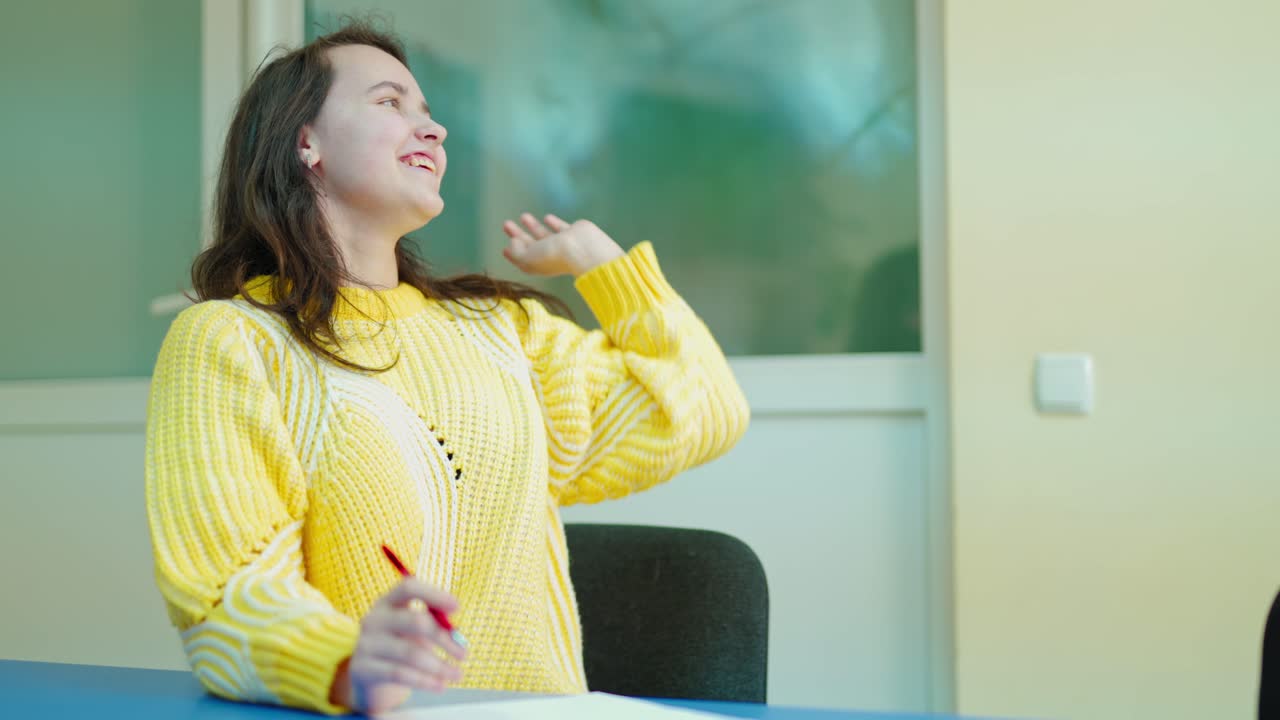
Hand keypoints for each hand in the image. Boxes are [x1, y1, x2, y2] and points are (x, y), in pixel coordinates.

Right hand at [330, 578, 467, 713]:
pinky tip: (440, 686)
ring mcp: (366, 644)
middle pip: (415, 621)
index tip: (457, 607)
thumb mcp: (414, 632)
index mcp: (387, 602)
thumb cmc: (400, 646)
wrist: (369, 677)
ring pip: (411, 653)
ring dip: (439, 666)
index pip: (408, 588)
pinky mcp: (363, 669)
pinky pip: (400, 674)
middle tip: (464, 654)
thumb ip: (434, 626)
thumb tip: (456, 634)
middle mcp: (374, 619)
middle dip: (444, 638)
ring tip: (457, 675)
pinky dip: (424, 681)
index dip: (434, 594)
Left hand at [501, 213, 624, 277]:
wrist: (582, 248)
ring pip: (544, 234)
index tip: (504, 248)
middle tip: (506, 224)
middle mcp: (549, 255)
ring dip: (533, 226)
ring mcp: (562, 244)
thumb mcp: (527, 258)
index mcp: (538, 264)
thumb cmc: (554, 256)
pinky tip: (547, 217)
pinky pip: (559, 226)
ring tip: (523, 216)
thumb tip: (513, 243)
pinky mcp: (572, 233)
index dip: (513, 253)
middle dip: (518, 235)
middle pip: (530, 244)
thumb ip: (516, 251)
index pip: (523, 258)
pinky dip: (553, 223)